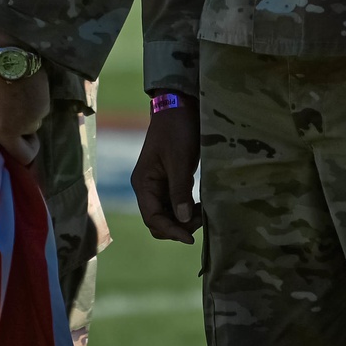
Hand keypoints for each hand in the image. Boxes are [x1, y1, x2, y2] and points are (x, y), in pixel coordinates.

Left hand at [0, 30, 49, 167]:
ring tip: (20, 99)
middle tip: (21, 140)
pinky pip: (39, 114)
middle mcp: (8, 132)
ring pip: (32, 130)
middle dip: (24, 152)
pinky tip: (29, 91)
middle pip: (23, 156)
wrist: (10, 52)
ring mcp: (29, 122)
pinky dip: (35, 107)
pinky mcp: (44, 110)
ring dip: (27, 122)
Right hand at [132, 98, 200, 241]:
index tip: (190, 237)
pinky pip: (176, 205)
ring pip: (168, 215)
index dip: (170, 230)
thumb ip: (179, 190)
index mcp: (143, 183)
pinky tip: (201, 207)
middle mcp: (147, 188)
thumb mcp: (179, 160)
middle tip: (200, 222)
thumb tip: (182, 220)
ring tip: (203, 214)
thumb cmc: (176, 130)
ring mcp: (159, 186)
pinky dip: (187, 211)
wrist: (180, 108)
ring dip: (183, 220)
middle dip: (177, 227)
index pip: (152, 217)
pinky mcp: (171, 182)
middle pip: (158, 221)